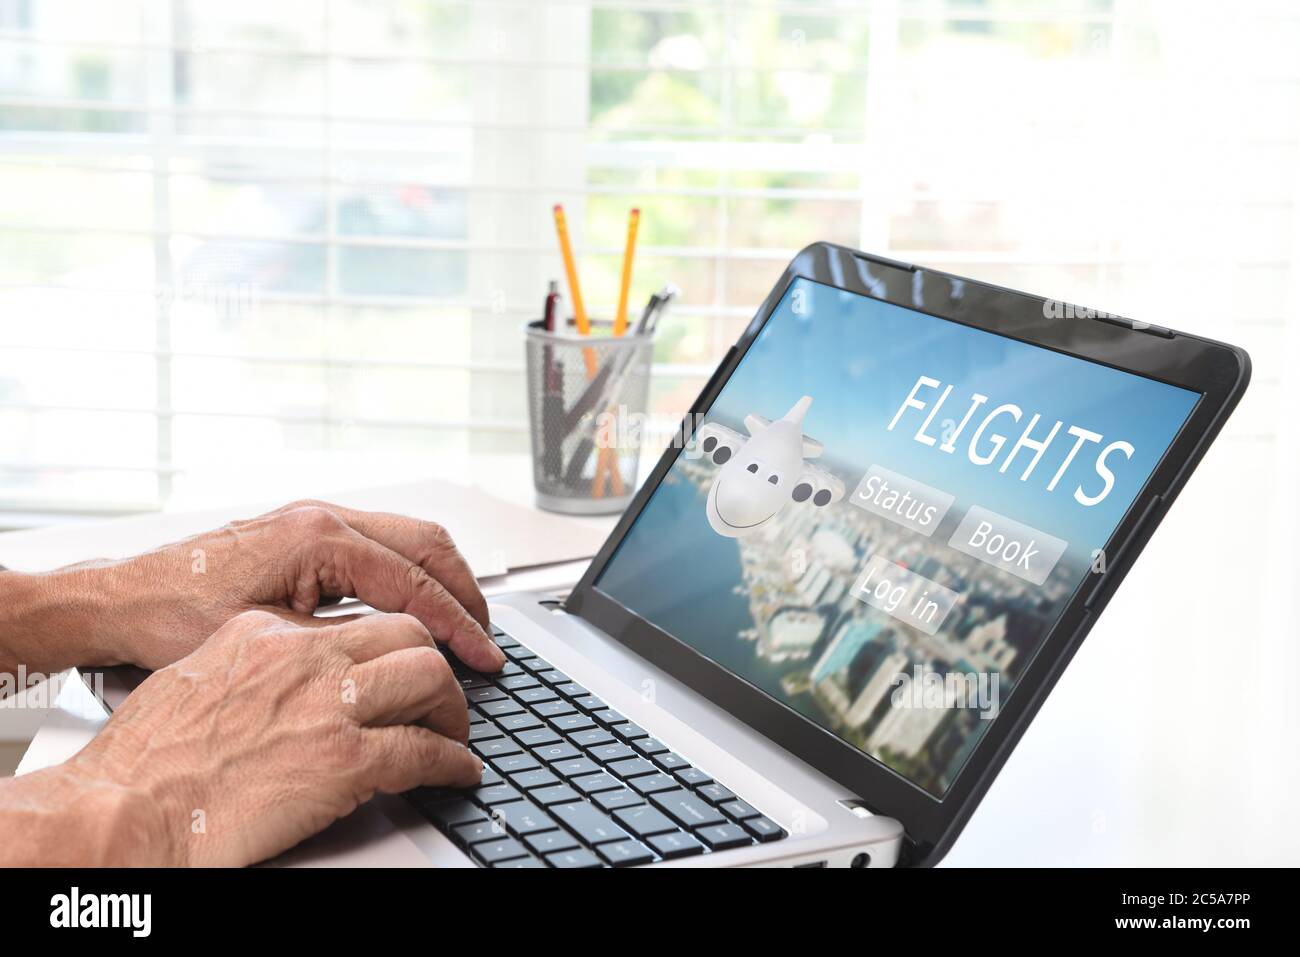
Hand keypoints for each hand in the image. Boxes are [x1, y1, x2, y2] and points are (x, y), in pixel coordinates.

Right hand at [57, 610, 483, 866]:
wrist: (122, 811)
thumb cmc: (143, 760)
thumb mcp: (198, 676)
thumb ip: (254, 663)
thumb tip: (285, 676)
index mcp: (268, 632)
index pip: (359, 618)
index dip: (393, 643)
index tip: (405, 663)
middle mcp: (304, 656)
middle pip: (408, 633)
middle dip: (437, 665)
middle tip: (443, 695)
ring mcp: (327, 705)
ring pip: (429, 678)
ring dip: (452, 709)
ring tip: (454, 732)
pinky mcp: (343, 760)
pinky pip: (424, 751)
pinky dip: (453, 763)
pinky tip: (457, 772)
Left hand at [74, 500, 503, 672]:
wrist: (123, 599)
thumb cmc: (174, 618)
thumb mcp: (270, 638)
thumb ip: (344, 637)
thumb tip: (402, 653)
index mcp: (317, 537)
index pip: (413, 581)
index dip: (456, 624)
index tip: (483, 657)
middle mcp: (323, 516)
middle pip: (427, 542)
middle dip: (466, 591)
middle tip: (488, 638)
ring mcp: (316, 518)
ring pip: (409, 536)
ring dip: (444, 579)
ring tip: (464, 624)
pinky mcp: (308, 532)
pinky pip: (383, 542)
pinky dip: (414, 573)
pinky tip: (417, 606)